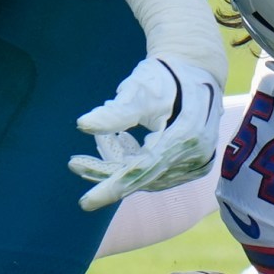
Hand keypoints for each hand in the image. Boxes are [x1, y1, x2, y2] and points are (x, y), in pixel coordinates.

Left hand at [69, 56, 223, 209]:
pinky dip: (138, 162)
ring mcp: (197, 163)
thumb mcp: (139, 89)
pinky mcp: (196, 164)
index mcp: (183, 136)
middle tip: (75, 163)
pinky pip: (159, 173)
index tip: (85, 203)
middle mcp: (195, 156)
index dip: (111, 186)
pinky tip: (125, 142)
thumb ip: (115, 112)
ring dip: (122, 163)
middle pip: (142, 176)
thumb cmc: (165, 75)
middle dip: (108, 171)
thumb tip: (83, 125)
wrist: (196, 70)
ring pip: (148, 177)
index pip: (141, 170)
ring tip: (107, 139)